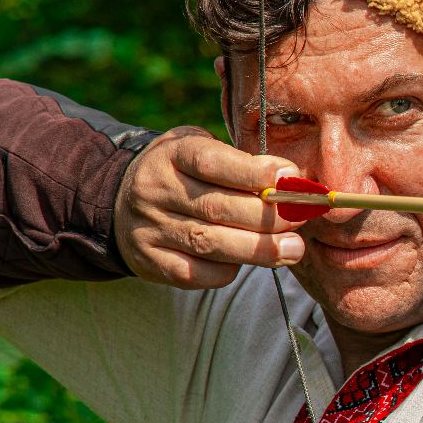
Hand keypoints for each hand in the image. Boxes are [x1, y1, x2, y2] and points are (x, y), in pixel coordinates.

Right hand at [114, 127, 304, 288]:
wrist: (121, 201)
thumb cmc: (184, 173)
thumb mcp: (202, 149)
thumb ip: (240, 161)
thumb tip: (289, 180)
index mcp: (172, 154)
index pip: (212, 162)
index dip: (253, 172)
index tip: (290, 178)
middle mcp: (155, 190)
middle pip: (215, 207)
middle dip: (266, 217)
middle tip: (300, 220)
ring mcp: (149, 228)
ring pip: (208, 243)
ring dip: (257, 249)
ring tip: (292, 249)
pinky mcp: (149, 261)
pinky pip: (194, 273)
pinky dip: (226, 271)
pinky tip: (247, 263)